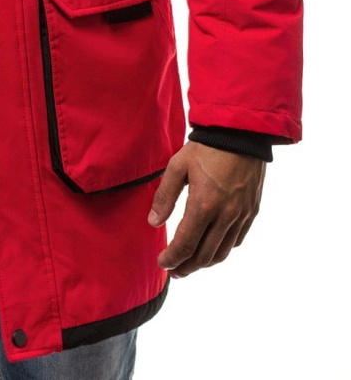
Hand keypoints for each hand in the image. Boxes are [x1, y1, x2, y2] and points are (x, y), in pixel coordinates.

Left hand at [148, 141, 264, 277]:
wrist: (240, 133)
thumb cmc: (206, 148)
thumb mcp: (178, 166)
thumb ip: (164, 196)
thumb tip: (153, 223)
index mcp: (204, 204)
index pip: (186, 244)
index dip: (172, 258)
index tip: (162, 263)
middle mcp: (225, 215)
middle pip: (204, 255)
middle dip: (186, 266)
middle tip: (173, 271)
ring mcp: (241, 215)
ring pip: (222, 252)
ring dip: (204, 263)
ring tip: (190, 265)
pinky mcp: (252, 212)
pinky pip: (236, 240)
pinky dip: (222, 249)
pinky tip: (211, 248)